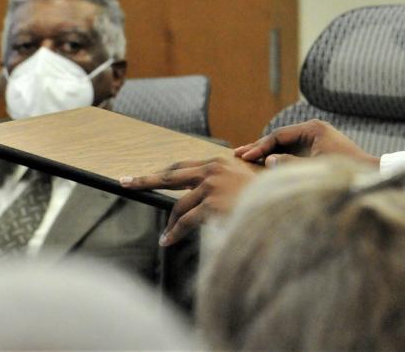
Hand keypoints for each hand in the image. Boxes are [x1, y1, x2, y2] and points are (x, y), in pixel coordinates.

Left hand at [119, 156, 256, 245]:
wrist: (279, 207)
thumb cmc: (263, 197)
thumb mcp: (240, 183)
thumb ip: (220, 182)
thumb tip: (196, 193)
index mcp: (217, 162)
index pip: (180, 167)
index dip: (160, 173)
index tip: (140, 176)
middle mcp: (211, 170)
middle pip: (169, 176)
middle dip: (144, 180)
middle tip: (125, 182)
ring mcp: (211, 186)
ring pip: (178, 206)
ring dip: (169, 224)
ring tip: (165, 237)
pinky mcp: (211, 204)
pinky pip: (185, 222)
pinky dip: (175, 233)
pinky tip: (168, 241)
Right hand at [235, 119, 379, 167]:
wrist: (369, 175)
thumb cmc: (344, 171)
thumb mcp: (313, 168)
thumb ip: (289, 164)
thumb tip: (269, 160)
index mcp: (312, 129)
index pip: (278, 135)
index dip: (260, 147)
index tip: (245, 156)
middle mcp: (313, 130)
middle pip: (280, 137)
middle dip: (259, 147)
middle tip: (237, 154)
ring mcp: (316, 139)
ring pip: (285, 145)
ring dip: (268, 152)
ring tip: (246, 158)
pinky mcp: (318, 149)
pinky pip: (293, 151)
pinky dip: (279, 157)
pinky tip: (266, 164)